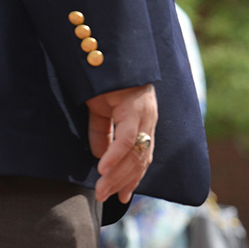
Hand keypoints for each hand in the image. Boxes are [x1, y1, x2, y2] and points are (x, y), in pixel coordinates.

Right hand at [86, 84, 157, 202]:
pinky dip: (115, 155)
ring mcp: (143, 113)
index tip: (122, 196)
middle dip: (122, 182)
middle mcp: (148, 120)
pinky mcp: (133, 106)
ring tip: (101, 190)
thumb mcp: (100, 111)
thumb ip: (102, 133)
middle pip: (139, 160)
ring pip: (134, 153)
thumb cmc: (102, 78)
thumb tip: (99, 156)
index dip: (132, 178)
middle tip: (106, 197)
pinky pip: (125, 137)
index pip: (142, 157)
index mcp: (143, 122)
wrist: (102, 50)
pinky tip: (103, 169)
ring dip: (116, 175)